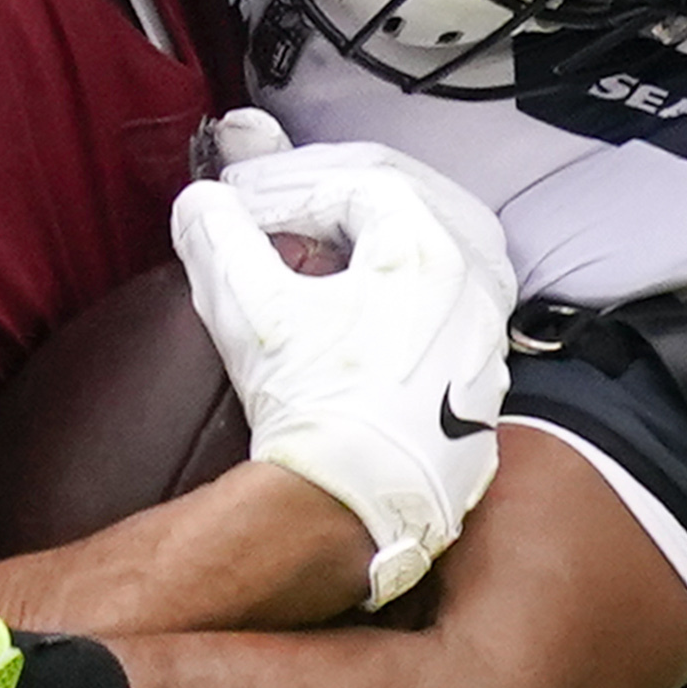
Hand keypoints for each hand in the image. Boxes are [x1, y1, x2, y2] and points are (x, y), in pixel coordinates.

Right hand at [171, 140, 513, 605]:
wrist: (360, 508)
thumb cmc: (316, 409)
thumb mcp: (251, 310)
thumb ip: (219, 238)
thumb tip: (200, 204)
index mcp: (428, 245)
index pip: (347, 179)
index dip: (279, 181)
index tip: (233, 198)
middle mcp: (473, 275)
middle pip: (399, 193)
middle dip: (325, 188)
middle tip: (270, 199)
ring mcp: (486, 323)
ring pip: (432, 236)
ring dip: (370, 224)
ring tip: (314, 232)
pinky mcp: (481, 368)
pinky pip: (446, 288)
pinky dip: (398, 272)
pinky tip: (358, 291)